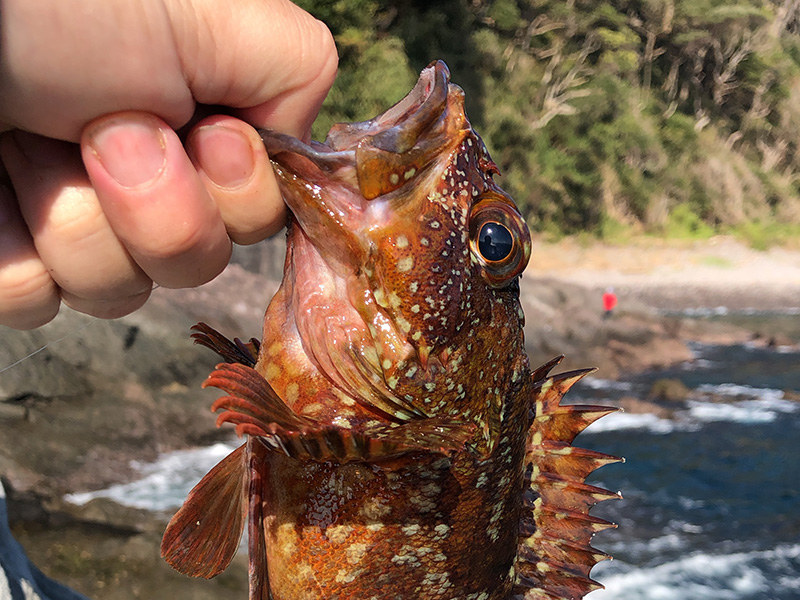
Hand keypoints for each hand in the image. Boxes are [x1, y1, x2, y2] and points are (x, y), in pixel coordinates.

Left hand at [0, 0, 337, 328]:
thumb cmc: (61, 2)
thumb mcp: (213, 12)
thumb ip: (293, 70)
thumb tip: (296, 152)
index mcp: (199, 127)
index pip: (260, 213)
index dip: (235, 189)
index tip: (194, 132)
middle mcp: (147, 179)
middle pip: (197, 263)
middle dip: (157, 207)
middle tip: (100, 133)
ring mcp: (73, 223)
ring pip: (122, 294)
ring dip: (80, 223)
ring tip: (32, 146)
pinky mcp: (8, 258)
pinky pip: (39, 305)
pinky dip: (16, 252)